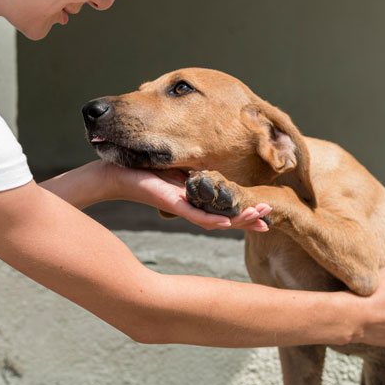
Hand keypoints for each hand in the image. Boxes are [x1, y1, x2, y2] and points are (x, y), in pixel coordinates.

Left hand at [102, 162, 270, 231]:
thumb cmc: (142, 168)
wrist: (115, 173)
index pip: (225, 209)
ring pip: (215, 220)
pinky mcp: (171, 203)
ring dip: (238, 220)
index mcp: (195, 198)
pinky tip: (228, 223)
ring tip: (260, 219)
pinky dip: (212, 220)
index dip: (245, 212)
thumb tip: (213, 161)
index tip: (266, 214)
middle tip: (269, 219)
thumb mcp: (177, 165)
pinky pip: (195, 215)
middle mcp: (191, 206)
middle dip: (249, 218)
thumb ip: (195, 168)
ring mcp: (182, 207)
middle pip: (225, 218)